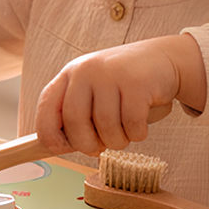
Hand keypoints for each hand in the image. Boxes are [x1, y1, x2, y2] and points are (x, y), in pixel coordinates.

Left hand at [35, 35, 205, 156]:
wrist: (162, 60)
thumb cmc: (122, 84)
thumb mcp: (93, 91)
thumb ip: (75, 114)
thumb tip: (55, 148)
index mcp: (69, 75)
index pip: (47, 108)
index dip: (51, 136)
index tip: (64, 149)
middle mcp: (86, 71)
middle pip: (75, 122)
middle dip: (88, 144)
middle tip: (102, 146)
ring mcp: (111, 74)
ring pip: (106, 127)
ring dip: (118, 141)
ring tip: (125, 131)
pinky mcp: (137, 83)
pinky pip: (132, 125)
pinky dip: (137, 134)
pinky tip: (140, 125)